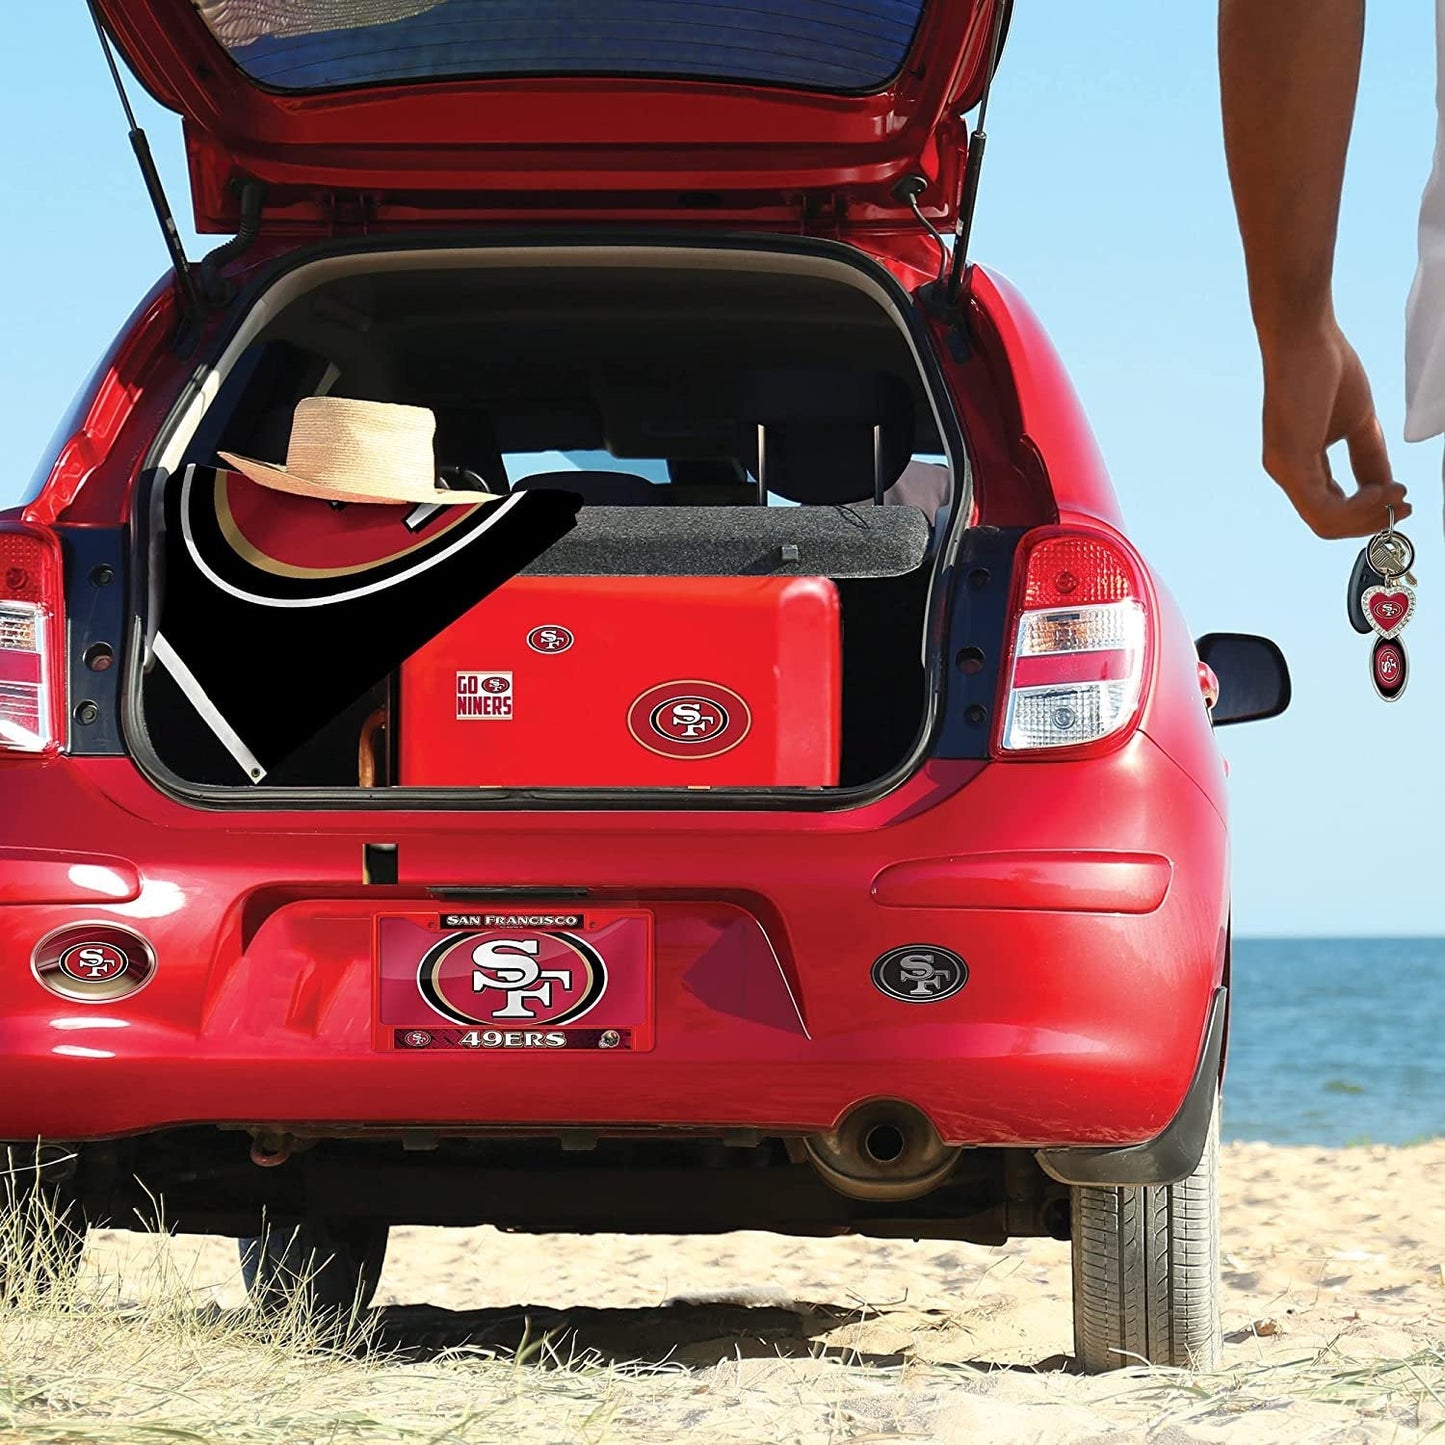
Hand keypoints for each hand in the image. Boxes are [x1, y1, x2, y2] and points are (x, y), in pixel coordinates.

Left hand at [1258, 320, 1409, 538]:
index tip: (1402, 500)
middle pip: (1327, 524)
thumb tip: (1387, 491)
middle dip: (1370, 521)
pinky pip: (1322, 508)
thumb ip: (1370, 459)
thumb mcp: (1359, 424)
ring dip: (1368, 516)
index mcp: (1300, 464)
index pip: (1329, 509)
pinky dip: (1357, 507)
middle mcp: (1286, 472)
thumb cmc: (1328, 369)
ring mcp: (1283, 470)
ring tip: (1397, 494)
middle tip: (1405, 506)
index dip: (1367, 513)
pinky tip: (1381, 490)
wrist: (1306, 337)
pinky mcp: (1288, 463)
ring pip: (1324, 522)